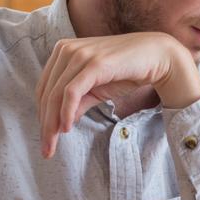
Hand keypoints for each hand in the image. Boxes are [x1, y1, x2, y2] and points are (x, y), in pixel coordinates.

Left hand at [36, 33, 199, 157]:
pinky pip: (72, 92)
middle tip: (46, 150)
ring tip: (53, 145)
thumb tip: (60, 125)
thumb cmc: (126, 71)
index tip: (46, 138)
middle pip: (46, 93)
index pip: (44, 88)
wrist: (156, 57)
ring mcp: (80, 54)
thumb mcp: (96, 90)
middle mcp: (66, 49)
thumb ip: (78, 103)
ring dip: (52, 124)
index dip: (42, 115)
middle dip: (44, 125)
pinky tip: (66, 128)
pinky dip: (66, 112)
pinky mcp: (94, 63)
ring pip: (55, 95)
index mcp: (63, 51)